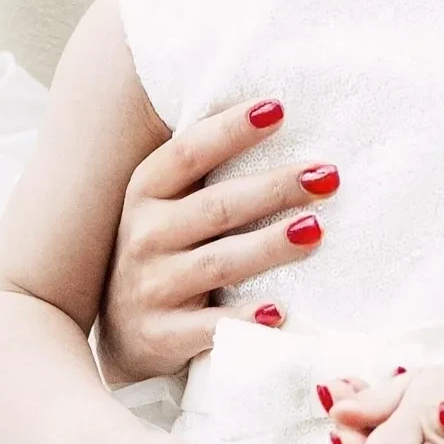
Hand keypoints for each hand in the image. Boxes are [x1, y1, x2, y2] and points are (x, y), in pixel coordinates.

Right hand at [97, 98, 338, 384]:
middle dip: (274, 188)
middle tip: (327, 175)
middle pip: (216, 207)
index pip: (188, 153)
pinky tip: (278, 312)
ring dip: (269, 246)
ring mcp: (151, 287)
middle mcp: (145, 236)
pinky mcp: (163, 335)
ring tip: (316, 230)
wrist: (116, 332)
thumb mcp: (168, 203)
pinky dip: (242, 321)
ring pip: (218, 263)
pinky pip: (208, 328)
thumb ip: (208, 168)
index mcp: (147, 193)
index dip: (230, 130)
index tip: (278, 108)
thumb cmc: (164, 248)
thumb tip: (279, 112)